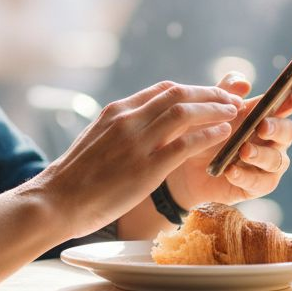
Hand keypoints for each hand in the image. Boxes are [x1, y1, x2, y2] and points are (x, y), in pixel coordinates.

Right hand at [32, 81, 241, 237]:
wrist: (57, 200)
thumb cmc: (76, 178)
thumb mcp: (98, 140)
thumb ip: (121, 129)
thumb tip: (141, 128)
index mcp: (117, 111)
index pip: (163, 89)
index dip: (192, 90)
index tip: (209, 95)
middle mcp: (128, 119)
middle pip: (179, 94)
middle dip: (210, 93)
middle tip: (230, 99)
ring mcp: (137, 142)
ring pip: (185, 112)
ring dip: (214, 109)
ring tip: (234, 113)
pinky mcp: (146, 167)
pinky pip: (186, 143)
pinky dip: (209, 135)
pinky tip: (223, 136)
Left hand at [166, 71, 291, 206]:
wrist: (183, 164)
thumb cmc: (205, 131)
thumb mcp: (211, 108)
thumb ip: (225, 91)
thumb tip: (244, 84)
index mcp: (266, 114)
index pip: (290, 101)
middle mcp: (273, 138)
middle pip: (288, 131)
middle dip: (278, 128)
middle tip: (262, 126)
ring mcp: (268, 163)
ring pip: (276, 159)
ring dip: (261, 154)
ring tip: (244, 151)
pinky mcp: (257, 184)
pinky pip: (260, 182)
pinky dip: (245, 176)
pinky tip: (230, 171)